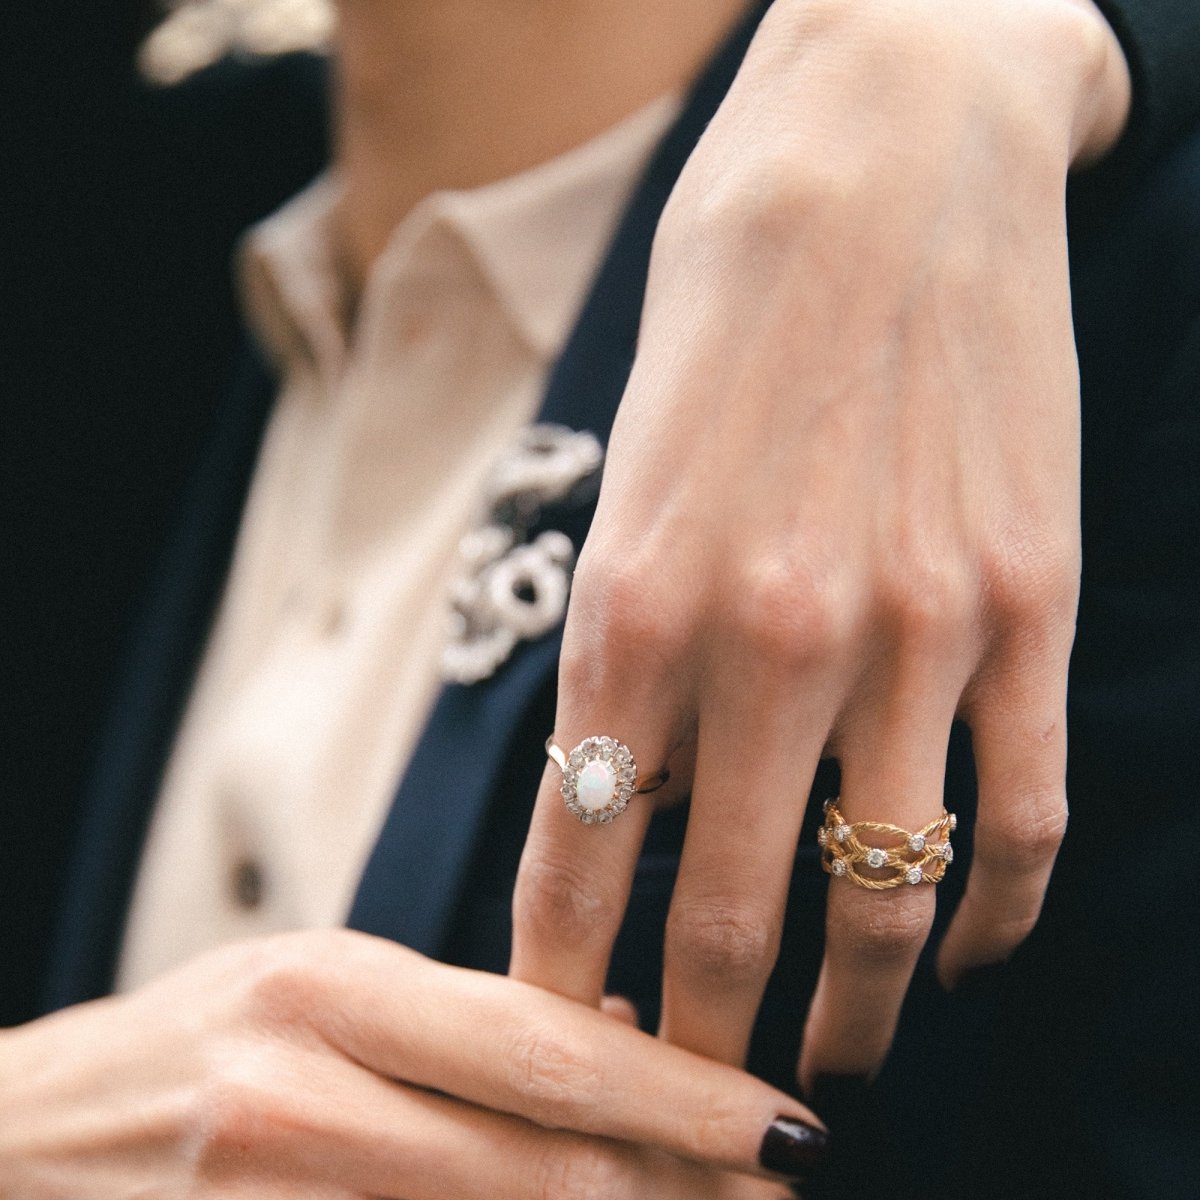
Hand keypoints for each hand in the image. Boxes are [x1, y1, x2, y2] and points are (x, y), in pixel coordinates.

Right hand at [0, 930, 824, 1196]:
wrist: (19, 1146)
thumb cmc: (186, 1049)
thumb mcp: (316, 989)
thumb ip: (459, 1020)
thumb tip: (617, 1035)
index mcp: (329, 987)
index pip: (545, 1045)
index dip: (681, 1092)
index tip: (785, 1122)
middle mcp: (299, 1092)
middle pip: (542, 1161)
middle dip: (683, 1187)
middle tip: (782, 1192)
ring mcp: (268, 1198)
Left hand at [510, 0, 1130, 1087]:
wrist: (883, 158)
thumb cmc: (726, 310)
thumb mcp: (628, 477)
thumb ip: (630, 651)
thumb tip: (628, 800)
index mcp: (634, 602)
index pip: (576, 853)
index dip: (563, 977)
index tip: (563, 1044)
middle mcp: (771, 639)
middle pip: (728, 918)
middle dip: (699, 1043)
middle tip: (684, 1112)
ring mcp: (915, 633)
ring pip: (883, 904)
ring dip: (849, 1015)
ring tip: (824, 1071)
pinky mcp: (1027, 608)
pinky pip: (1022, 819)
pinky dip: (991, 919)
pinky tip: (963, 955)